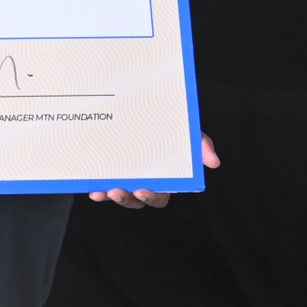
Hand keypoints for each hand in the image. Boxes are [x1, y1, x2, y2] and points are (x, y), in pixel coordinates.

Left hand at [90, 134, 219, 208]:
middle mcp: (143, 181)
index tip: (142, 190)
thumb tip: (214, 163)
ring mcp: (125, 176)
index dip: (151, 197)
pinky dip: (97, 188)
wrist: (145, 107)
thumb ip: (202, 146)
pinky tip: (92, 189)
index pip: (159, 197)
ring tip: (104, 191)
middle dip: (126, 199)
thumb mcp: (190, 134)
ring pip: (118, 194)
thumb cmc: (173, 128)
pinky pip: (102, 183)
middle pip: (135, 200)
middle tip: (117, 191)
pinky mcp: (108, 170)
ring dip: (111, 196)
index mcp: (164, 180)